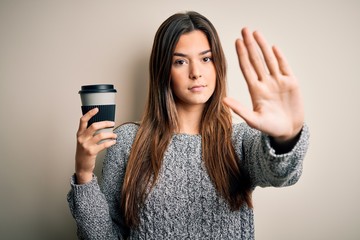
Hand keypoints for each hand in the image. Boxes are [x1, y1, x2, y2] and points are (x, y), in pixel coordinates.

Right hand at [75, 108, 116, 183]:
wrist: (81, 166)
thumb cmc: (83, 152)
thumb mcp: (83, 141)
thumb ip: (88, 133)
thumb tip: (100, 124)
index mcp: (79, 134)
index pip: (83, 120)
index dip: (90, 113)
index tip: (97, 109)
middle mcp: (82, 138)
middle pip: (94, 126)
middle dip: (105, 123)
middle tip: (112, 123)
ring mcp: (86, 145)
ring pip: (101, 135)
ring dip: (110, 134)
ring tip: (115, 135)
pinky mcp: (91, 152)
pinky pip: (103, 145)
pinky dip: (110, 142)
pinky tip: (113, 142)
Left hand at [223, 27, 303, 141]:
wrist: (288, 131)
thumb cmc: (270, 127)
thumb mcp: (254, 120)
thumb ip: (240, 109)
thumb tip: (224, 101)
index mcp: (255, 90)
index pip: (247, 68)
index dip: (242, 55)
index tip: (237, 42)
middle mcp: (265, 82)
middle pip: (256, 60)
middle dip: (250, 44)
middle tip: (244, 30)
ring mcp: (278, 81)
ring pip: (269, 60)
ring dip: (263, 46)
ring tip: (256, 33)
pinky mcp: (291, 83)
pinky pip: (284, 67)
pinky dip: (280, 57)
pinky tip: (273, 47)